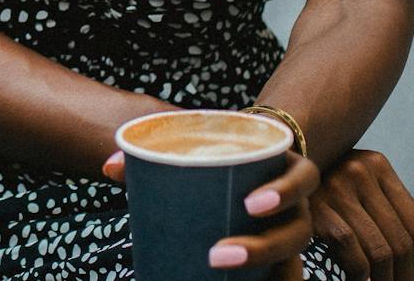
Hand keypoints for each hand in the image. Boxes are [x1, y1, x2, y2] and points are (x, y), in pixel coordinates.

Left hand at [103, 149, 318, 280]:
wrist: (247, 162)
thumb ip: (156, 152)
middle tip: (219, 254)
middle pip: (298, 231)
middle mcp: (297, 206)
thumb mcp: (201, 145)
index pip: (303, 178)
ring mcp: (292, 234)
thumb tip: (110, 168)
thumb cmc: (222, 154)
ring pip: (293, 261)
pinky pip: (285, 277)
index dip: (284, 191)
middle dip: (263, 247)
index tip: (249, 203)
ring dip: (263, 271)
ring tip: (220, 269)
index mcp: (287, 169)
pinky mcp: (281, 258)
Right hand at [310, 149, 413, 280]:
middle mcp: (361, 171)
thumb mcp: (350, 187)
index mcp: (377, 165)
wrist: (259, 163)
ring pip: (381, 252)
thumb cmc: (309, 185)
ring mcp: (337, 187)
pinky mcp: (317, 208)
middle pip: (402, 241)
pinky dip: (362, 279)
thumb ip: (380, 209)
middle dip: (407, 279)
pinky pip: (353, 254)